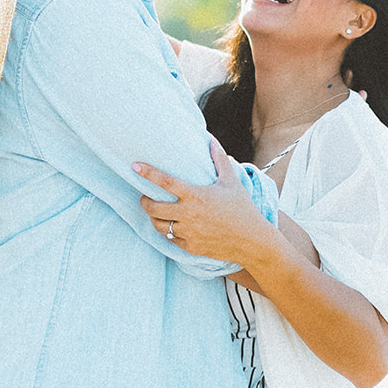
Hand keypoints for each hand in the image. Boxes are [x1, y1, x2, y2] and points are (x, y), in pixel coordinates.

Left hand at [135, 139, 278, 264]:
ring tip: (156, 212)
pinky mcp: (190, 247)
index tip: (135, 166)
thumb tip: (212, 140)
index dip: (148, 172)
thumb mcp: (232, 182)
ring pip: (159, 225)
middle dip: (144, 201)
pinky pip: (171, 239)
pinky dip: (168, 232)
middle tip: (145, 197)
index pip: (165, 182)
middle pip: (153, 208)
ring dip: (154, 218)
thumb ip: (219, 160)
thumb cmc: (243, 209)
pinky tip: (172, 226)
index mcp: (196, 195)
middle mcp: (189, 214)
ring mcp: (188, 232)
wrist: (252, 241)